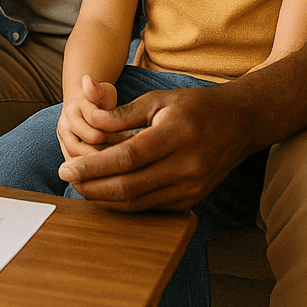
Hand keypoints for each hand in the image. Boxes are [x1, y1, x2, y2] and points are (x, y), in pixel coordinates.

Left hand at [57, 84, 258, 210]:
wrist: (240, 123)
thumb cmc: (195, 107)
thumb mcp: (158, 100)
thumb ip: (121, 114)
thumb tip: (89, 123)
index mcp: (177, 136)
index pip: (127, 158)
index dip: (94, 166)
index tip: (66, 167)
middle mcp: (187, 166)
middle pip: (130, 186)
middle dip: (92, 185)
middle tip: (65, 177)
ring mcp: (192, 187)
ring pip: (138, 202)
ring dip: (104, 198)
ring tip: (79, 185)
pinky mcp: (192, 199)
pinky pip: (151, 207)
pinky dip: (125, 202)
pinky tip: (104, 192)